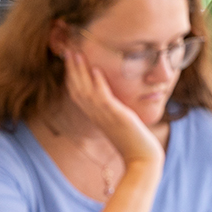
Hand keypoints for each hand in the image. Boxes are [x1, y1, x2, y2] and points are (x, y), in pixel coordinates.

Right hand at [61, 49, 163, 167]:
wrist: (142, 160)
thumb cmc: (134, 144)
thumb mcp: (119, 124)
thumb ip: (113, 112)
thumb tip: (114, 102)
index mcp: (95, 117)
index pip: (77, 94)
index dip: (71, 76)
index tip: (70, 60)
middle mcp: (96, 116)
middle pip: (77, 89)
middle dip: (72, 70)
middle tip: (68, 50)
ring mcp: (105, 116)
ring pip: (86, 91)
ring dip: (81, 71)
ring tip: (78, 54)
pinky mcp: (117, 117)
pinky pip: (104, 98)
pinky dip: (99, 83)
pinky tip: (97, 70)